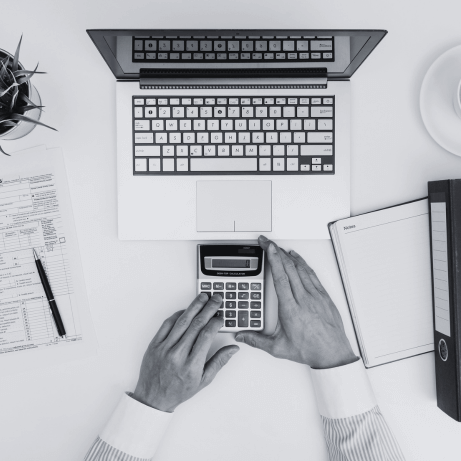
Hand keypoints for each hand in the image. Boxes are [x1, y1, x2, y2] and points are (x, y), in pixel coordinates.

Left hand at [132, 293, 238, 411]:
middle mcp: (177, 355)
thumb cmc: (179, 390)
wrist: (153, 398)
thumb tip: (233, 348)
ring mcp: (164, 348)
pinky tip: (186, 310)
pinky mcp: (154, 344)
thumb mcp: (203, 381)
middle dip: (208, 309)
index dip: (215, 323)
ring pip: (182, 321)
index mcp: (191, 365)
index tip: (221, 317)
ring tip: (203, 297)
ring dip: (194, 307)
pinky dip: (177, 315)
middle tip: (216, 299)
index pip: (206, 336)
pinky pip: (167, 324)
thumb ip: (219, 362)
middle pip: (196, 324)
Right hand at [235, 236, 357, 368]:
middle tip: (267, 242)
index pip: (280, 278)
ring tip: (279, 248)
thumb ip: (257, 340)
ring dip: (288, 256)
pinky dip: (303, 264)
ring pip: (301, 269)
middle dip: (276, 252)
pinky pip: (312, 275)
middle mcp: (304, 299)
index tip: (268, 248)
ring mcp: (315, 296)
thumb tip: (242, 336)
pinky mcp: (323, 296)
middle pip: (289, 268)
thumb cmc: (310, 350)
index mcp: (291, 309)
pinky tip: (297, 259)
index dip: (273, 260)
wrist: (333, 354)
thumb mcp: (279, 348)